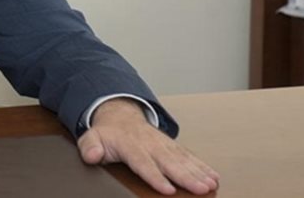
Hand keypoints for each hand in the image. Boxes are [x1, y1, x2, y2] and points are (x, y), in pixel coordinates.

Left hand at [77, 98, 219, 194]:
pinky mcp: (172, 147)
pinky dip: (202, 166)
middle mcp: (150, 144)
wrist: (120, 116)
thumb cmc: (108, 133)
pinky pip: (189, 156)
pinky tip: (214, 177)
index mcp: (130, 144)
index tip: (168, 189)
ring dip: (199, 172)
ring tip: (211, 184)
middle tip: (201, 188)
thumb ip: (90, 146)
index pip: (143, 162)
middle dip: (186, 176)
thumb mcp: (92, 137)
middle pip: (170, 162)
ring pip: (183, 159)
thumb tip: (91, 155)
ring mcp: (163, 144)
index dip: (155, 176)